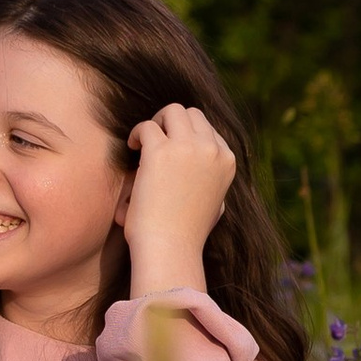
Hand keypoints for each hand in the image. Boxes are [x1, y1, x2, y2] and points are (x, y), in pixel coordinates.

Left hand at [121, 103, 237, 301]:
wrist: (171, 248)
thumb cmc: (187, 232)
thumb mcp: (216, 202)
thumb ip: (213, 177)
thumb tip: (205, 161)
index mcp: (227, 161)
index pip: (208, 128)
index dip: (186, 134)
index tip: (171, 148)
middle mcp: (212, 150)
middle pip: (191, 114)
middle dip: (171, 122)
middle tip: (155, 142)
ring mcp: (188, 148)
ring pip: (172, 111)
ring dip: (156, 122)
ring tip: (143, 142)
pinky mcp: (161, 152)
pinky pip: (147, 126)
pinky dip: (136, 133)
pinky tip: (132, 148)